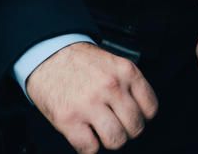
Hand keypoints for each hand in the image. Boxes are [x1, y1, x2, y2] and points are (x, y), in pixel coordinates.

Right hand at [26, 43, 157, 153]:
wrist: (48, 54)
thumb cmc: (79, 61)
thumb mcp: (113, 63)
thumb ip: (128, 84)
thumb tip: (140, 110)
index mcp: (126, 72)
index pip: (150, 108)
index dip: (143, 117)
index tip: (135, 117)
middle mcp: (110, 87)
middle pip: (135, 126)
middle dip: (127, 131)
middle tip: (118, 126)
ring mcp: (90, 103)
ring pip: (116, 140)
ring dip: (110, 140)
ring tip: (102, 132)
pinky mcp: (69, 119)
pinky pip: (89, 148)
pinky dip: (89, 147)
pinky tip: (85, 136)